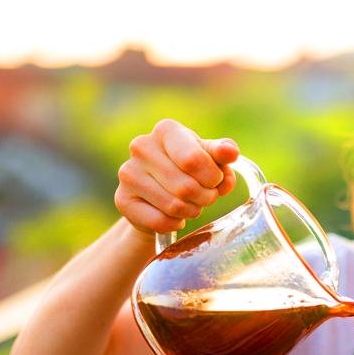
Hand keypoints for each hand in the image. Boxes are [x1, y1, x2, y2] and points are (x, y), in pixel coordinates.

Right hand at [115, 119, 239, 236]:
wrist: (161, 195)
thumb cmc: (190, 171)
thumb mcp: (211, 159)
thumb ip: (223, 153)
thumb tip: (231, 152)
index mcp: (166, 130)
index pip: (194, 160)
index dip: (213, 178)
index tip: (215, 181)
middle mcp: (142, 146)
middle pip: (186, 187)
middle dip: (205, 197)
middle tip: (205, 197)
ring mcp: (128, 172)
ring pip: (174, 206)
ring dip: (192, 211)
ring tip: (191, 206)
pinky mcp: (122, 199)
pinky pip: (160, 221)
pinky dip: (175, 224)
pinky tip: (174, 216)